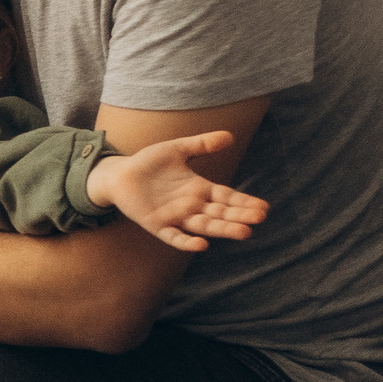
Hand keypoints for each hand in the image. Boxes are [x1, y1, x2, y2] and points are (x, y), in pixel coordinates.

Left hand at [85, 131, 265, 253]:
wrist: (118, 174)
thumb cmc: (148, 162)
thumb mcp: (177, 149)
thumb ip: (202, 145)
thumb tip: (230, 135)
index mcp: (199, 189)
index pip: (227, 197)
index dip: (244, 202)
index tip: (264, 207)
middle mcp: (192, 206)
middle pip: (220, 213)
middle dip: (239, 216)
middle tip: (260, 218)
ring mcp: (176, 217)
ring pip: (204, 226)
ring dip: (222, 229)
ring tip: (244, 232)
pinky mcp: (157, 225)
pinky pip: (174, 237)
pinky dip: (186, 242)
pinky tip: (201, 245)